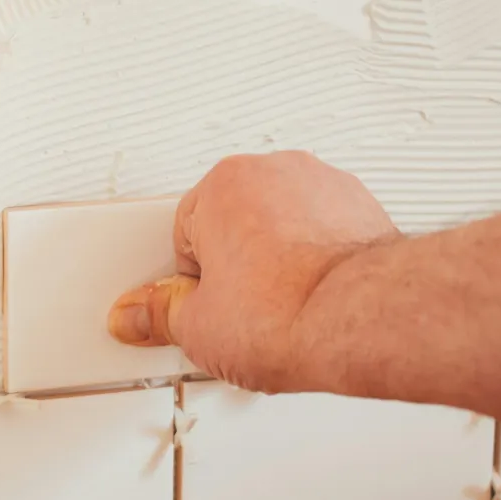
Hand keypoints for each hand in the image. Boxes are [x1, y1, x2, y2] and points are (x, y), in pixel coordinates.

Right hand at [107, 152, 398, 392]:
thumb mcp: (198, 328)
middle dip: (236, 265)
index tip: (204, 309)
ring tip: (284, 308)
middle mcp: (273, 171)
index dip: (193, 283)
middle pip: (235, 222)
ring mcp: (322, 184)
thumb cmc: (288, 311)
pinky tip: (317, 297)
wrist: (361, 319)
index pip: (185, 235)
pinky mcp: (363, 206)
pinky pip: (327, 230)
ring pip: (284, 223)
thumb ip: (159, 315)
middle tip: (242, 312)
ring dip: (280, 258)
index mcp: (221, 184)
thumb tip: (137, 314)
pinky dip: (322, 258)